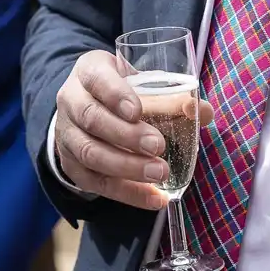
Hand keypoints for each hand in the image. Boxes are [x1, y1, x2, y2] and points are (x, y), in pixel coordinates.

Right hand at [54, 50, 211, 210]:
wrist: (88, 107)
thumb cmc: (122, 92)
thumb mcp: (141, 84)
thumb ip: (172, 97)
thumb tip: (202, 111)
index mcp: (89, 71)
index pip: (97, 79)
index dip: (116, 95)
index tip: (138, 111)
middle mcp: (71, 101)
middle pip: (92, 118)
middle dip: (126, 135)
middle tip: (158, 146)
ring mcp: (66, 134)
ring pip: (90, 152)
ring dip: (127, 166)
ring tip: (160, 173)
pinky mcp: (71, 165)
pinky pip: (96, 183)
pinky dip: (127, 193)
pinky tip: (154, 198)